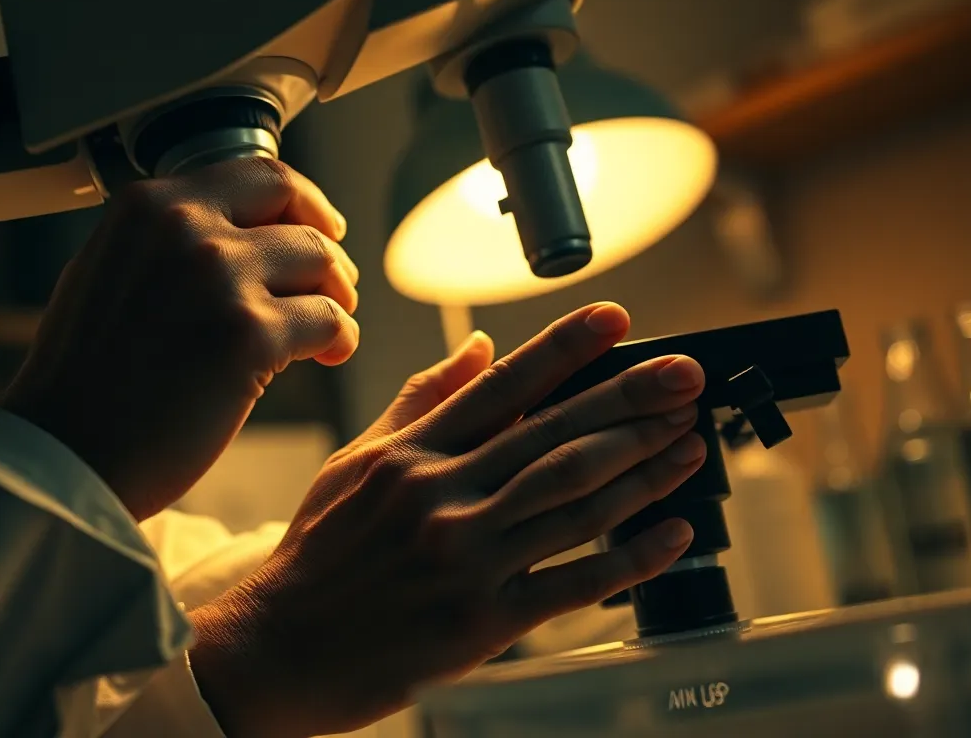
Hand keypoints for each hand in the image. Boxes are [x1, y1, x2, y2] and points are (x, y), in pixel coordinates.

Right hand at [0, 157, 359, 520]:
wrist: (68, 453)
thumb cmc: (83, 383)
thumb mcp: (105, 273)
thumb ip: (164, 242)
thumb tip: (225, 232)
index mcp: (149, 207)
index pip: (257, 174)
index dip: (302, 203)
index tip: (318, 227)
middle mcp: (186, 229)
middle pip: (298, 211)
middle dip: (327, 247)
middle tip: (335, 283)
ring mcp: (221, 279)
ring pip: (322, 264)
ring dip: (336, 296)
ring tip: (329, 329)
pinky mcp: (250, 336)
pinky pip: (329, 321)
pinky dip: (340, 338)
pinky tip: (329, 355)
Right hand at [187, 303, 707, 736]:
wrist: (281, 648)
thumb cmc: (319, 555)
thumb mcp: (355, 463)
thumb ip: (421, 403)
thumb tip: (477, 349)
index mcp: (411, 455)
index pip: (503, 387)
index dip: (566, 349)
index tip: (618, 321)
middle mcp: (442, 498)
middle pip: (556, 437)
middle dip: (631, 401)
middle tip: (687, 378)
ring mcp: (466, 559)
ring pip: (573, 500)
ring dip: (643, 469)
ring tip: (689, 442)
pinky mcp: (483, 621)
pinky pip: (573, 581)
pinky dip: (631, 557)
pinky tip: (673, 533)